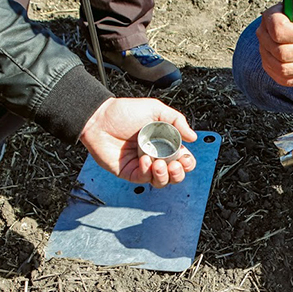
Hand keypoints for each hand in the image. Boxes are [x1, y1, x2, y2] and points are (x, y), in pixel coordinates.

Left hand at [79, 98, 197, 187]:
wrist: (99, 118)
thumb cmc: (124, 112)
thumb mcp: (156, 109)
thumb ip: (177, 121)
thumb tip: (193, 137)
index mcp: (165, 144)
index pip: (183, 160)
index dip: (187, 162)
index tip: (185, 158)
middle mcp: (156, 157)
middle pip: (174, 175)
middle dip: (178, 173)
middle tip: (175, 165)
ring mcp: (143, 166)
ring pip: (161, 182)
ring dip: (164, 176)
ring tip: (160, 165)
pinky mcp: (130, 172)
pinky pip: (143, 179)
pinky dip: (147, 172)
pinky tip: (145, 161)